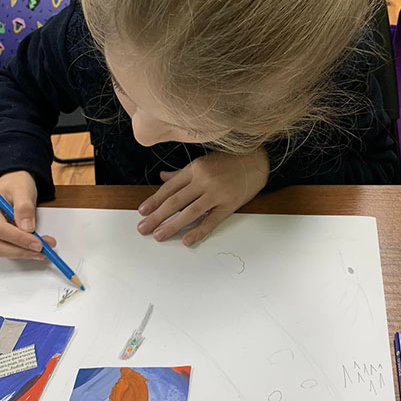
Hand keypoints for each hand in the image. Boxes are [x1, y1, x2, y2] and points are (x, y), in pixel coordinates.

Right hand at [0, 170, 55, 259]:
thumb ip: (24, 207)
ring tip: (41, 249)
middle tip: (42, 249)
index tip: (38, 243)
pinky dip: (19, 251)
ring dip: (21, 253)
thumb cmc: (15, 185)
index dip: (19, 239)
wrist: (13, 185)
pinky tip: (32, 247)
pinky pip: (3, 249)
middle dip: (20, 250)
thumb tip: (27, 228)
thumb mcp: (23, 190)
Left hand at [137, 149, 269, 246]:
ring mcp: (216, 193)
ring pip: (189, 212)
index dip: (154, 201)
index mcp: (195, 169)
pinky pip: (211, 220)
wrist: (257, 160)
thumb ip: (182, 173)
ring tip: (159, 235)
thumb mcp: (203, 162)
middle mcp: (203, 180)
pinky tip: (187, 240)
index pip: (169, 188)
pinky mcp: (229, 204)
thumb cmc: (229, 161)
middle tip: (143, 228)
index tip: (142, 212)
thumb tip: (163, 177)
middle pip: (175, 201)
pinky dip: (198, 231)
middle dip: (157, 216)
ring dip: (172, 225)